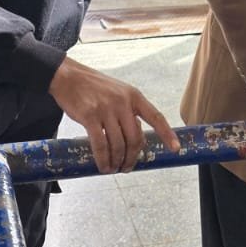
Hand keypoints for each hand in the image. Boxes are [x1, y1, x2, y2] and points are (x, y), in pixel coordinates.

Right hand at [49, 57, 179, 173]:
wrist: (70, 77)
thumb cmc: (95, 87)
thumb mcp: (119, 93)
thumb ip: (129, 111)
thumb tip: (135, 138)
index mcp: (134, 96)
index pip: (156, 117)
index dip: (167, 134)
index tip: (176, 149)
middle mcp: (123, 102)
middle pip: (136, 138)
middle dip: (132, 157)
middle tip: (127, 167)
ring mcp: (107, 109)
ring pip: (119, 144)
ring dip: (117, 161)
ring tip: (113, 168)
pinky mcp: (90, 116)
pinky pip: (100, 144)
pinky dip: (103, 159)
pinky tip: (103, 165)